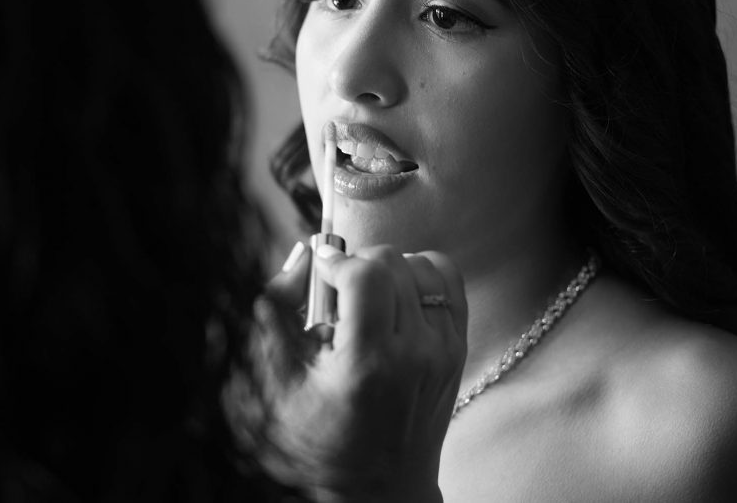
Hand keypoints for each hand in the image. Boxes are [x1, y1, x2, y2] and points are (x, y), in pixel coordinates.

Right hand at [228, 242, 466, 502]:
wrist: (383, 486)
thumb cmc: (324, 439)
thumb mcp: (281, 383)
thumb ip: (278, 312)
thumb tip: (303, 257)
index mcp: (369, 363)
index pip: (365, 276)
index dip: (335, 260)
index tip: (318, 267)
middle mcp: (415, 353)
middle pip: (391, 262)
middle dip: (356, 264)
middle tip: (337, 293)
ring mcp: (443, 348)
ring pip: (419, 264)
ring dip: (387, 268)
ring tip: (367, 298)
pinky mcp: (458, 346)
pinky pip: (446, 278)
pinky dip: (420, 273)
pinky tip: (397, 296)